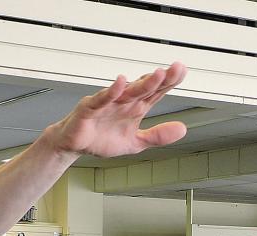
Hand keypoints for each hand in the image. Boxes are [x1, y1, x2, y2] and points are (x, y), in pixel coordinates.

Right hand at [43, 62, 187, 158]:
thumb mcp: (136, 143)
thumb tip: (182, 129)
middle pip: (145, 88)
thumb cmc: (101, 139)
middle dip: (161, 79)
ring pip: (127, 91)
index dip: (169, 83)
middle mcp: (124, 101)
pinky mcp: (90, 108)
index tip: (182, 72)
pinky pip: (102, 98)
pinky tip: (121, 83)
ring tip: (157, 75)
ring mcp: (108, 103)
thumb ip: (157, 136)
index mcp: (136, 108)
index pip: (155, 92)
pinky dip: (111, 92)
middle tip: (176, 68)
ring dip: (142, 83)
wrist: (74, 145)